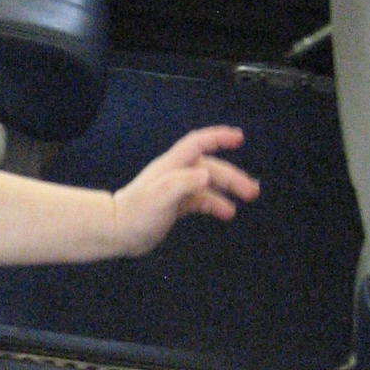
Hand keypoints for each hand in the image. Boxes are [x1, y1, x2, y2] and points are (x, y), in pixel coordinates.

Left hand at [112, 126, 259, 256]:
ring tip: (247, 199)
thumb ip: (182, 184)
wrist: (116, 232)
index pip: (198, 143)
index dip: (218, 137)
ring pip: (208, 184)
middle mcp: (176, 174)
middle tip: (253, 191)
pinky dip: (215, 204)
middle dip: (233, 176)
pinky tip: (227, 213)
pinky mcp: (175, 205)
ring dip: (228, 190)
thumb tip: (206, 175)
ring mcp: (176, 189)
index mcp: (172, 166)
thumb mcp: (160, 197)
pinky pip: (201, 200)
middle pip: (210, 168)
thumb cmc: (136, 213)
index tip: (239, 137)